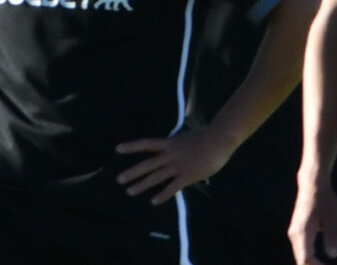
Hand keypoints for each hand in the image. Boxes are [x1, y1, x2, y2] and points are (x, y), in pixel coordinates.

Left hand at [115, 128, 231, 204]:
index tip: (117, 149)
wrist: (219, 140)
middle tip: (119, 179)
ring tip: (130, 191)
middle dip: (132, 172)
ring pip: (156, 177)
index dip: (131, 146)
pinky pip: (172, 188)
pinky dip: (162, 195)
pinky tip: (153, 201)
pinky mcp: (187, 176)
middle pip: (147, 164)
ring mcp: (178, 166)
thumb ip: (178, 143)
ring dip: (141, 185)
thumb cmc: (206, 135)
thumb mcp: (187, 136)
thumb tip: (174, 144)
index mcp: (170, 143)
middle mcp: (170, 155)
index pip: (146, 144)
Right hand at [288, 176, 336, 264]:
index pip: (305, 259)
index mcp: (302, 232)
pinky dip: (311, 259)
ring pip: (301, 257)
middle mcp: (295, 235)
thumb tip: (333, 255)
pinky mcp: (298, 233)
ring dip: (312, 264)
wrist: (312, 183)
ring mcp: (295, 234)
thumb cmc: (323, 198)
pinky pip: (302, 251)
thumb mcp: (332, 216)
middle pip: (301, 261)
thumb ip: (332, 236)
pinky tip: (320, 262)